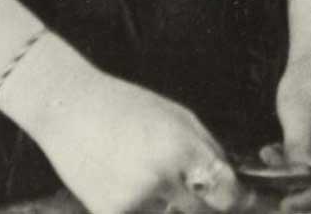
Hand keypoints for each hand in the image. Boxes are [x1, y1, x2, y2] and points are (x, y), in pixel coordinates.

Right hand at [0, 35, 239, 213]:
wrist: (68, 108)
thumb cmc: (128, 107)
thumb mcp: (179, 116)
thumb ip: (209, 149)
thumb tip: (234, 180)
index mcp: (184, 147)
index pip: (227, 192)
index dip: (238, 199)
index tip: (241, 200)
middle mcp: (162, 176)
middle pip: (203, 213)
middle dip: (205, 205)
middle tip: (189, 185)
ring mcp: (135, 198)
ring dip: (170, 206)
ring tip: (146, 174)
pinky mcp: (108, 213)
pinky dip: (141, 208)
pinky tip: (126, 182)